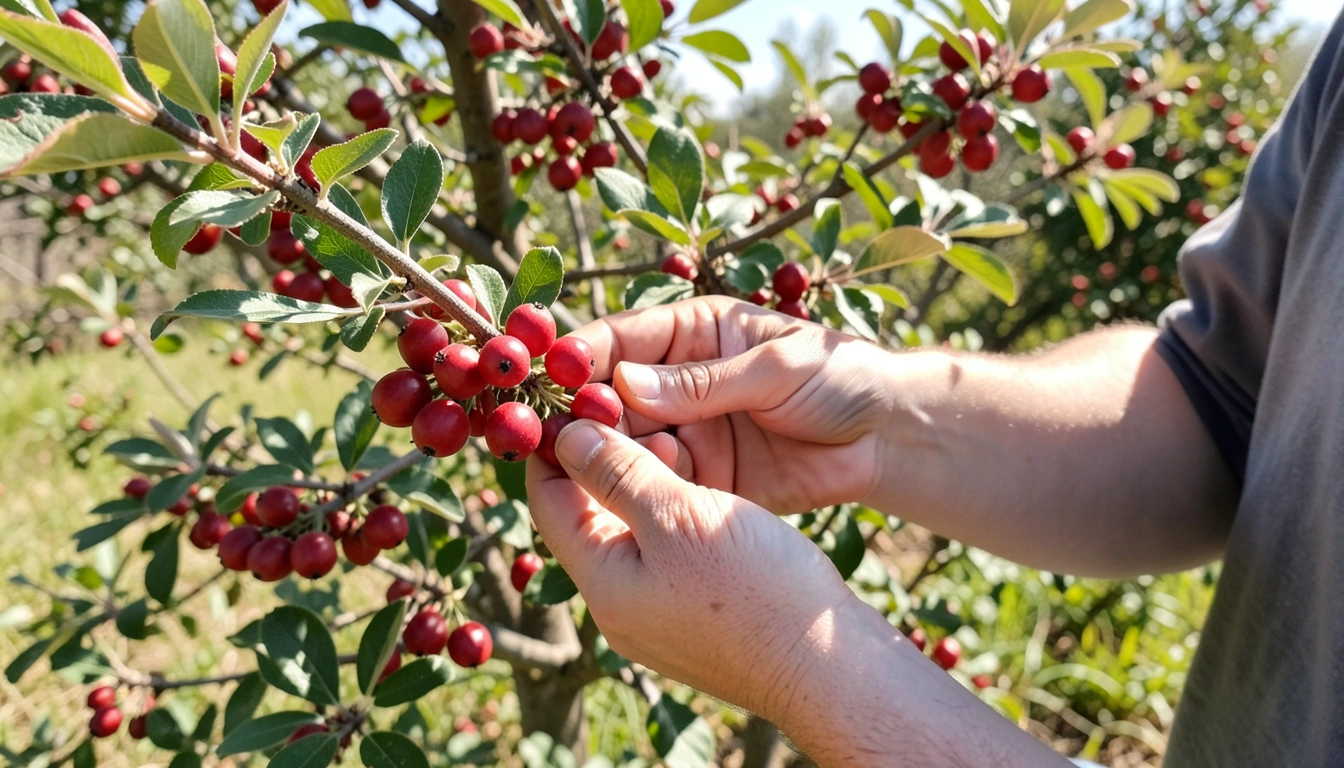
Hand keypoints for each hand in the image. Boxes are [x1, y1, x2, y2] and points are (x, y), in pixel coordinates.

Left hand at [525, 419, 855, 723]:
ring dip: (641, 478)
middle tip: (629, 405)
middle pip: (587, 515)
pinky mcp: (695, 615)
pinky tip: (699, 480)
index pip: (548, 502)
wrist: (829, 666)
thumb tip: (566, 439)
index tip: (568, 397)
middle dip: (603, 456)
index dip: (552, 446)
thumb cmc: (756, 590)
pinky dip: (671, 509)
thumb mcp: (679, 515)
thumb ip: (619, 474)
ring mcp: (657, 614)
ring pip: (630, 530)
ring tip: (674, 435)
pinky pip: (664, 551)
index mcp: (602, 583)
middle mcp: (619, 605)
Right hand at [567, 295, 897, 514]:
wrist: (888, 438)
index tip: (550, 376)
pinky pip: (658, 485)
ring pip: (626, 445)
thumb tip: (624, 385)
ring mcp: (688, 433)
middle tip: (552, 436)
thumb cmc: (840, 378)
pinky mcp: (703, 480)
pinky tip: (616, 501)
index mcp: (694, 333)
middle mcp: (679, 383)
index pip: (621, 338)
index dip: (581, 355)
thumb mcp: (776, 368)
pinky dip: (635, 492)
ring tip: (576, 471)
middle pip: (611, 397)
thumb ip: (703, 381)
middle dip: (581, 415)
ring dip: (601, 457)